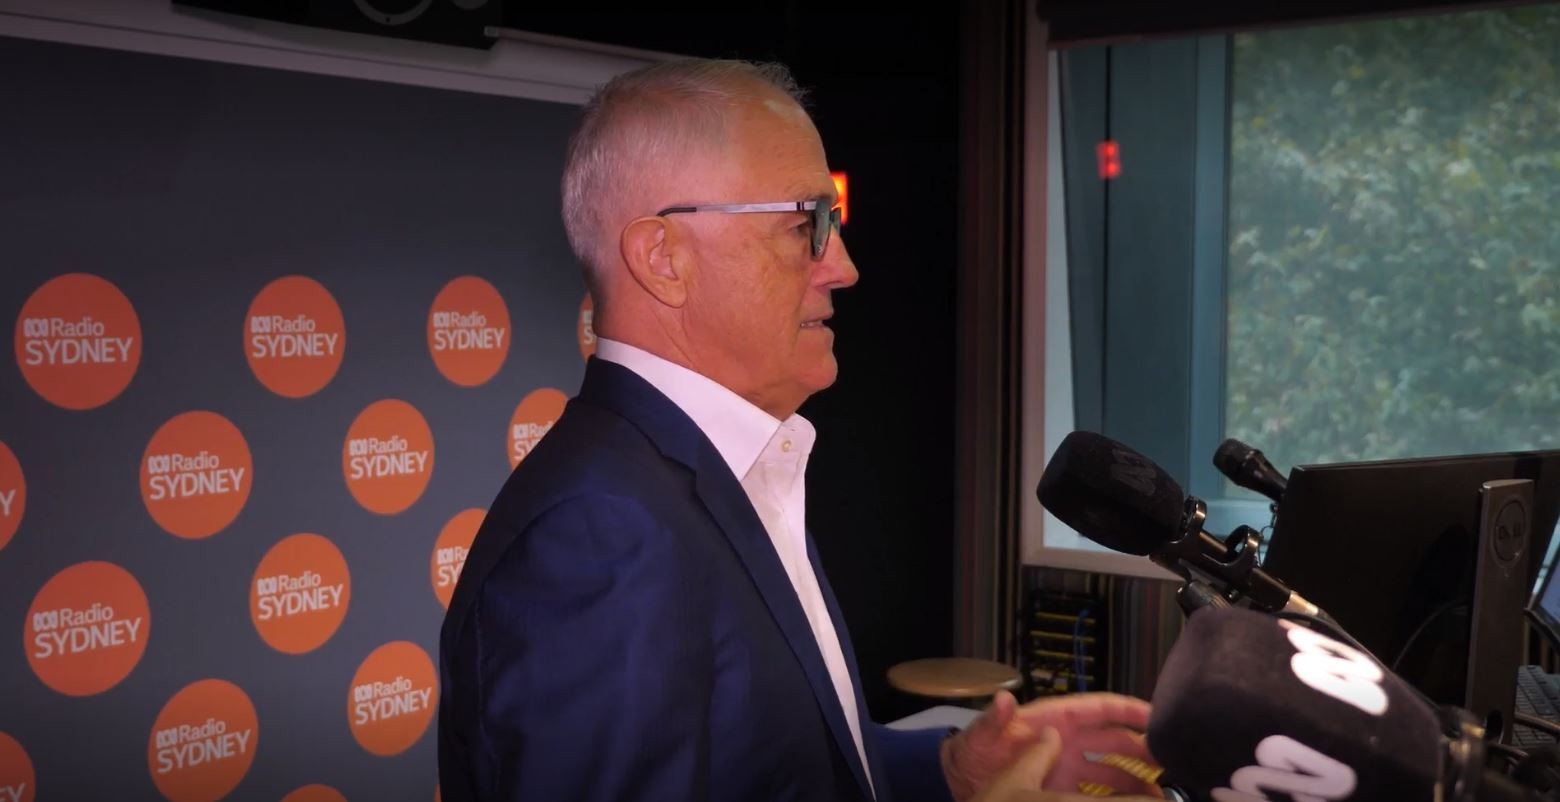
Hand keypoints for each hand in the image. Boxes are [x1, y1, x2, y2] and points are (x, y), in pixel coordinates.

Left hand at [942, 691, 1161, 800]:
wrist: (959, 781)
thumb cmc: (969, 752)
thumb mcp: (978, 737)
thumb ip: (992, 721)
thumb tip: (1004, 699)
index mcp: (1053, 719)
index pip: (1100, 708)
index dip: (1130, 709)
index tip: (1159, 716)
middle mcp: (1067, 739)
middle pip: (1115, 740)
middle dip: (1144, 749)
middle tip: (1172, 762)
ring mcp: (1068, 765)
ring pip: (1113, 770)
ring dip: (1136, 780)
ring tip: (1161, 795)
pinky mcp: (1063, 789)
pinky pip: (1099, 792)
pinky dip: (1118, 798)